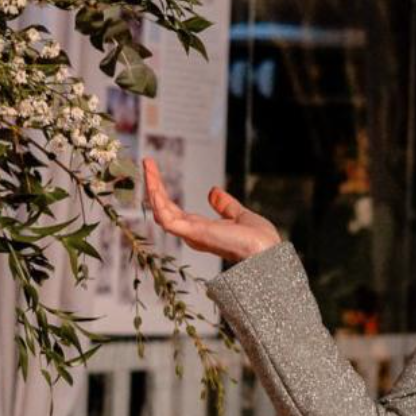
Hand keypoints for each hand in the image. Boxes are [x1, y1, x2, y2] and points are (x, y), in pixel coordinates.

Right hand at [142, 157, 280, 261]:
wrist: (268, 253)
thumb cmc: (259, 241)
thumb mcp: (239, 215)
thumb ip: (225, 205)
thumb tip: (213, 191)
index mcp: (201, 229)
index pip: (174, 209)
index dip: (163, 191)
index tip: (156, 171)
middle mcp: (192, 233)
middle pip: (163, 208)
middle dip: (154, 185)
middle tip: (147, 162)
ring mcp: (191, 234)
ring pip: (162, 212)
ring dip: (153, 188)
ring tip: (148, 167)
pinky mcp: (194, 234)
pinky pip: (169, 220)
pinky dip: (159, 204)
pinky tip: (154, 187)